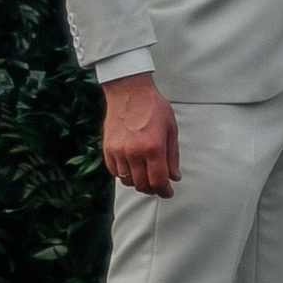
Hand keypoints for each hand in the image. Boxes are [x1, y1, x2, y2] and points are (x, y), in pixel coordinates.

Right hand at [102, 73, 180, 197]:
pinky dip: (124, 174)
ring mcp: (119, 151)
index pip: (158, 181)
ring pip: (128, 181)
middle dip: (152, 189)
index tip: (168, 192)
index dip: (164, 191)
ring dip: (138, 182)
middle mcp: (134, 152)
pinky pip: (115, 172)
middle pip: (142, 185)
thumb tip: (174, 177)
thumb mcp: (170, 128)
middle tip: (158, 186)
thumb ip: (172, 155)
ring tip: (145, 175)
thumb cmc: (153, 106)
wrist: (129, 91)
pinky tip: (132, 167)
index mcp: (153, 147)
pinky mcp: (108, 149)